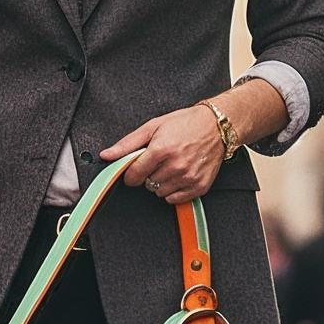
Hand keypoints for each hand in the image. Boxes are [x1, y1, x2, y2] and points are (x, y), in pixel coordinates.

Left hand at [102, 105, 222, 206]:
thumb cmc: (185, 124)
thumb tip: (106, 155)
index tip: (135, 169)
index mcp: (161, 150)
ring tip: (171, 166)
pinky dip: (174, 190)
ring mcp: (188, 177)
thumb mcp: (153, 127)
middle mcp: (176, 166)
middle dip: (149, 174)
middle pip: (147, 184)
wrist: (216, 126)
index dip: (131, 173)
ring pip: (160, 192)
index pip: (134, 175)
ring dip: (161, 182)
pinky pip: (175, 199)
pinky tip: (179, 175)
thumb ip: (127, 144)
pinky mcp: (199, 186)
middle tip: (160, 161)